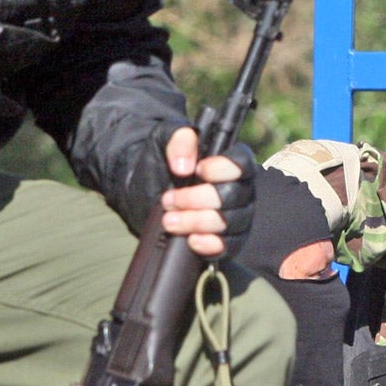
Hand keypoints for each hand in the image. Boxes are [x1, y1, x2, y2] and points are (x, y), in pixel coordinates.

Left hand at [158, 129, 256, 258]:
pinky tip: (191, 240)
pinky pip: (228, 247)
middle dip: (196, 199)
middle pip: (233, 195)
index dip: (222, 168)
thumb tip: (185, 166)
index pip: (243, 163)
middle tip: (169, 200)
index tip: (198, 170)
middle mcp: (240, 190)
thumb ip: (178, 138)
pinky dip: (209, 244)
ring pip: (228, 222)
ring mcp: (237, 217)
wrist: (143, 195)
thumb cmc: (160, 164)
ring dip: (195, 221)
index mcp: (231, 163)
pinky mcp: (228, 242)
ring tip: (169, 220)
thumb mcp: (163, 141)